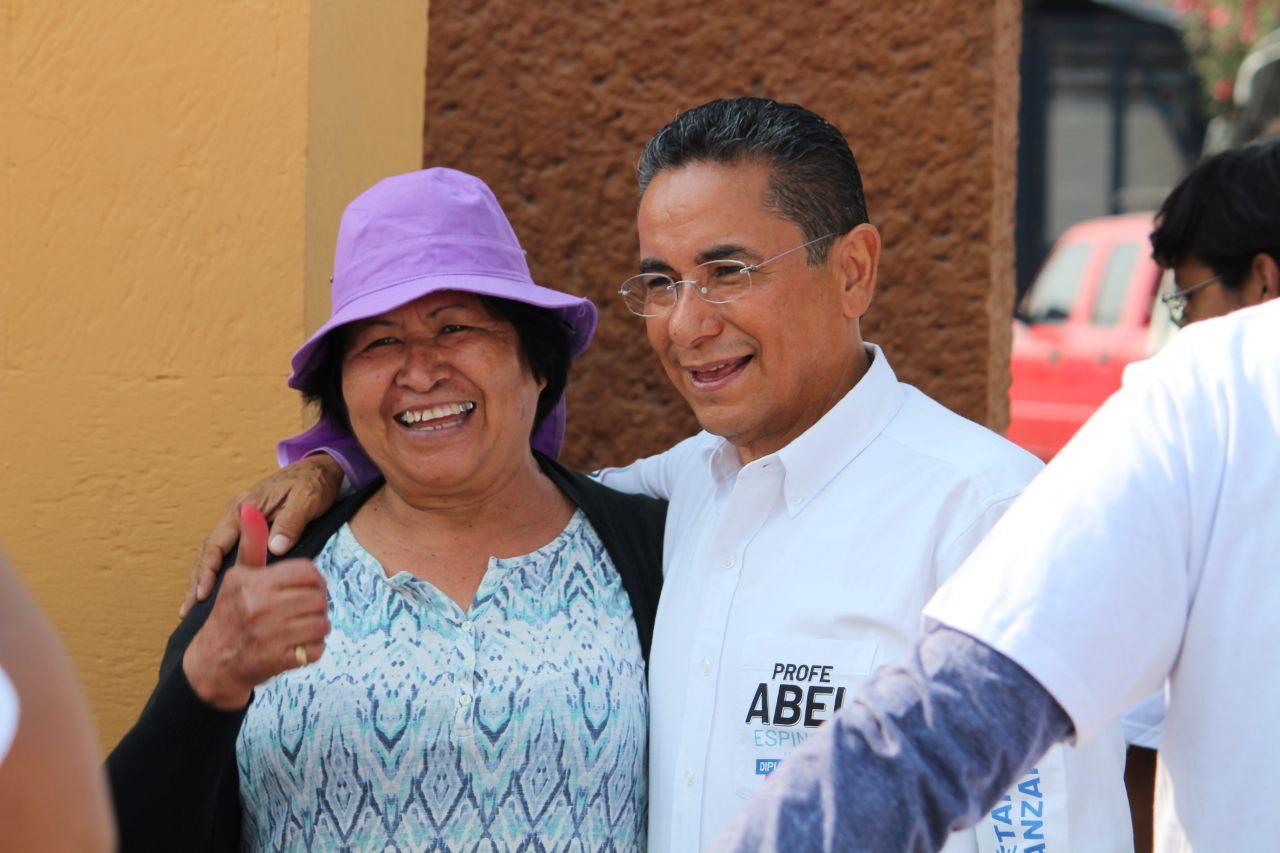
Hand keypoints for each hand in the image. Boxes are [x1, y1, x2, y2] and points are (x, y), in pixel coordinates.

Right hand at [182, 454, 342, 616]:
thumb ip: (290, 523)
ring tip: (193, 608)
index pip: (218, 542)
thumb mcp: (306, 500)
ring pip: (214, 554)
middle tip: (188, 609)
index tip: (203, 593)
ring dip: (203, 578)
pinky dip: (218, 572)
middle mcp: (236, 514)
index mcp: (245, 506)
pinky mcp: (248, 529)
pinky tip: (215, 591)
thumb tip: (275, 550)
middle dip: (197, 580)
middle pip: (209, 551)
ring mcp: (240, 522)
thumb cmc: (312, 484)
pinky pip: (227, 553)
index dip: (208, 569)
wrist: (320, 470)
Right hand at [182, 506, 328, 709]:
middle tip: (311, 607)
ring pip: (321, 623)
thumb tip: (248, 509)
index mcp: (254, 583)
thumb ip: (251, 543)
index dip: (315, 579)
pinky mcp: (277, 660)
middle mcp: (260, 607)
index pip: (307, 572)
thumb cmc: (230, 614)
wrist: (212, 663)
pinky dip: (314, 648)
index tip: (311, 586)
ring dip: (318, 626)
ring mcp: (269, 636)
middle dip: (318, 603)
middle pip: (318, 598)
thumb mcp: (238, 576)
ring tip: (307, 624)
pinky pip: (316, 650)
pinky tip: (301, 644)